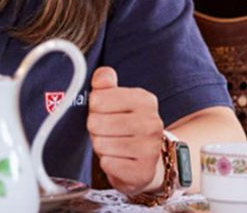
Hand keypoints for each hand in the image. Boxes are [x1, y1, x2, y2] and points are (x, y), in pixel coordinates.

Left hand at [86, 66, 164, 195]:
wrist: (147, 161)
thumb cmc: (126, 128)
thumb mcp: (117, 101)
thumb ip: (105, 84)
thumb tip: (102, 76)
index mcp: (146, 100)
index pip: (98, 99)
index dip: (94, 108)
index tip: (104, 112)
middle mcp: (152, 123)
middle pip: (96, 123)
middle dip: (95, 130)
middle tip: (107, 132)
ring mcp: (150, 148)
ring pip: (100, 144)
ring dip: (100, 147)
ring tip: (113, 146)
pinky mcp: (143, 171)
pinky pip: (107, 164)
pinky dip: (107, 163)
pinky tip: (118, 160)